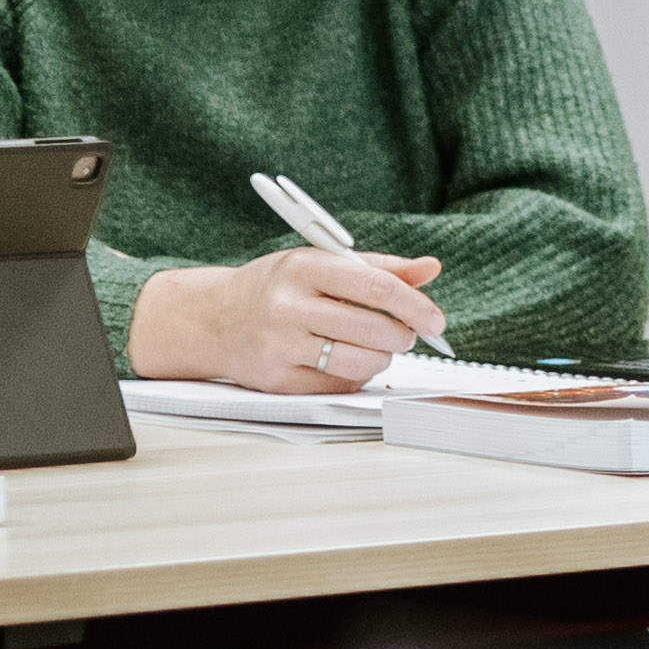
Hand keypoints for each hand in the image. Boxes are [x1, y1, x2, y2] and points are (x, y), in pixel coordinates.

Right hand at [131, 247, 449, 389]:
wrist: (212, 319)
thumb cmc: (275, 287)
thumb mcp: (320, 263)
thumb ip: (378, 267)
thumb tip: (430, 268)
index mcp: (303, 268)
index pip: (376, 288)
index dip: (415, 306)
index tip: (436, 320)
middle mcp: (289, 307)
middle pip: (374, 330)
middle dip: (403, 336)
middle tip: (404, 333)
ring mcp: (281, 347)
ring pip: (362, 363)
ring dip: (382, 358)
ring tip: (374, 346)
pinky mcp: (279, 381)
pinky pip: (340, 385)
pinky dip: (354, 375)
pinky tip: (343, 360)